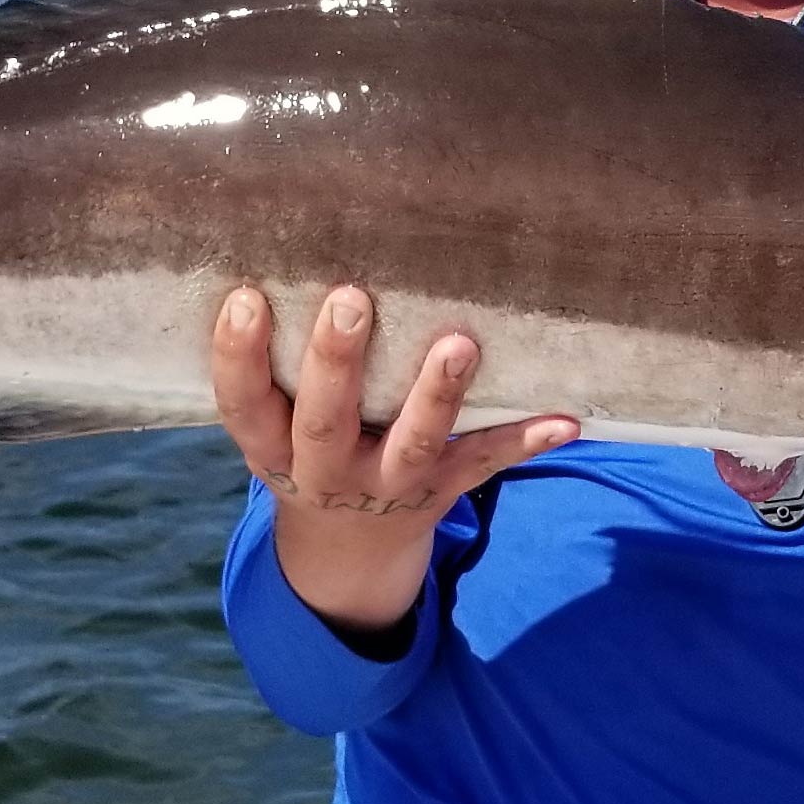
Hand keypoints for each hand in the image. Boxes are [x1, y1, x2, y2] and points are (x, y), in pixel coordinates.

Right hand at [211, 285, 576, 636]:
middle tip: (350, 299)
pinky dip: (525, 442)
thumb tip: (279, 254)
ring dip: (436, 395)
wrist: (346, 550)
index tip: (246, 299)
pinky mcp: (442, 488)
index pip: (244, 404)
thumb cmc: (305, 447)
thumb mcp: (273, 422)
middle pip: (326, 422)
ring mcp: (388, 483)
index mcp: (272, 447)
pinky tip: (565, 421)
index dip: (238, 356)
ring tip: (459, 345)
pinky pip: (484, 463)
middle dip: (336, 362)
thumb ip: (276, 365)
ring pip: (412, 442)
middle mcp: (326, 471)